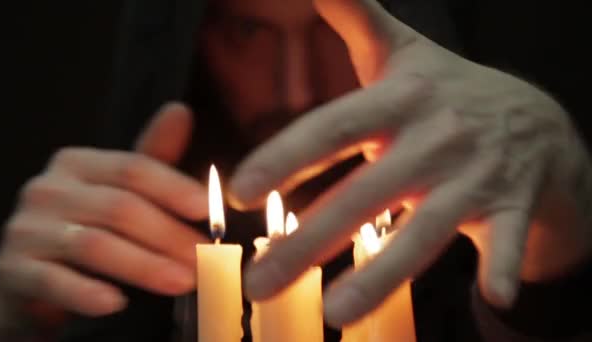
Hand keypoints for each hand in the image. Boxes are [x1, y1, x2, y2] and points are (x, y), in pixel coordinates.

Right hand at [0, 103, 207, 331]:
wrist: (32, 281)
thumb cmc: (86, 231)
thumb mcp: (119, 193)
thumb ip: (151, 161)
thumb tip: (180, 111)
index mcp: (76, 164)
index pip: (132, 168)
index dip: (174, 188)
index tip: (209, 210)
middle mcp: (47, 189)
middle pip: (120, 208)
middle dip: (169, 236)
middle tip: (204, 259)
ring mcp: (26, 229)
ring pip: (94, 244)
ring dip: (144, 266)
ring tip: (182, 282)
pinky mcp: (13, 270)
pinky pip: (54, 281)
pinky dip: (87, 293)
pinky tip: (116, 303)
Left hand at [229, 0, 591, 327]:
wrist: (538, 119)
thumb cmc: (452, 89)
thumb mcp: (405, 50)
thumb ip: (355, 16)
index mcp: (402, 99)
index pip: (335, 127)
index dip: (288, 154)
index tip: (242, 188)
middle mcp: (435, 138)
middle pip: (366, 193)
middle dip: (311, 240)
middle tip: (260, 282)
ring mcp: (475, 176)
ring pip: (425, 230)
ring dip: (383, 273)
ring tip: (336, 312)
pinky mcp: (511, 206)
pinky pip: (506, 239)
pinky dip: (503, 265)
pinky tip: (495, 295)